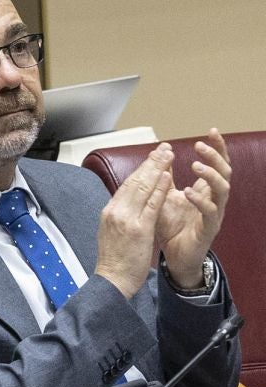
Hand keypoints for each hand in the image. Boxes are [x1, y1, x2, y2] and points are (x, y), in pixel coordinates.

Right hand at [94, 146, 170, 298]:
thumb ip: (123, 215)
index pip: (127, 185)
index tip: (154, 157)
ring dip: (157, 168)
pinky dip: (159, 188)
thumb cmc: (115, 261)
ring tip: (168, 154)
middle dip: (151, 163)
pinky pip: (151, 204)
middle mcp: (115, 212)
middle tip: (164, 148)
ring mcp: (126, 219)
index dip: (142, 169)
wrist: (111, 281)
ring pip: (142, 188)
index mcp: (110, 212)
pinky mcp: (138, 228)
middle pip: (135, 181)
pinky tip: (168, 176)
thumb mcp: (114, 233)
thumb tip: (132, 202)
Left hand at [157, 128, 230, 282]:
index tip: (211, 130)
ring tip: (195, 165)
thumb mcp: (164, 197)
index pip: (217, 164)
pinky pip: (210, 212)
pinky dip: (200, 200)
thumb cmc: (171, 226)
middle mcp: (215, 199)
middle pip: (225, 172)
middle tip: (200, 145)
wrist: (173, 256)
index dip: (217, 147)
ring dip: (210, 175)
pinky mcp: (209, 228)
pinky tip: (188, 192)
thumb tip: (161, 154)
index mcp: (206, 190)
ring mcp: (214, 213)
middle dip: (215, 156)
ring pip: (223, 190)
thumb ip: (165, 178)